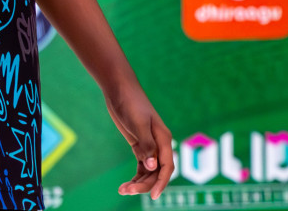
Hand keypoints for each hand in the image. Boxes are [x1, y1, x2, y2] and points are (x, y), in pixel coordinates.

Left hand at [104, 80, 175, 198]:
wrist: (120, 89)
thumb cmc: (131, 104)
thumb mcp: (138, 125)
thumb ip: (146, 146)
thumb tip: (153, 167)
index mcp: (163, 139)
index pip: (167, 167)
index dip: (161, 182)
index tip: (154, 196)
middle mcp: (159, 144)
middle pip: (157, 172)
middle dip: (144, 184)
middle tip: (126, 191)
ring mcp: (149, 145)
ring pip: (149, 172)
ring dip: (139, 182)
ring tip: (122, 189)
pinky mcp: (139, 145)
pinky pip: (142, 166)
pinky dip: (136, 176)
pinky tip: (125, 184)